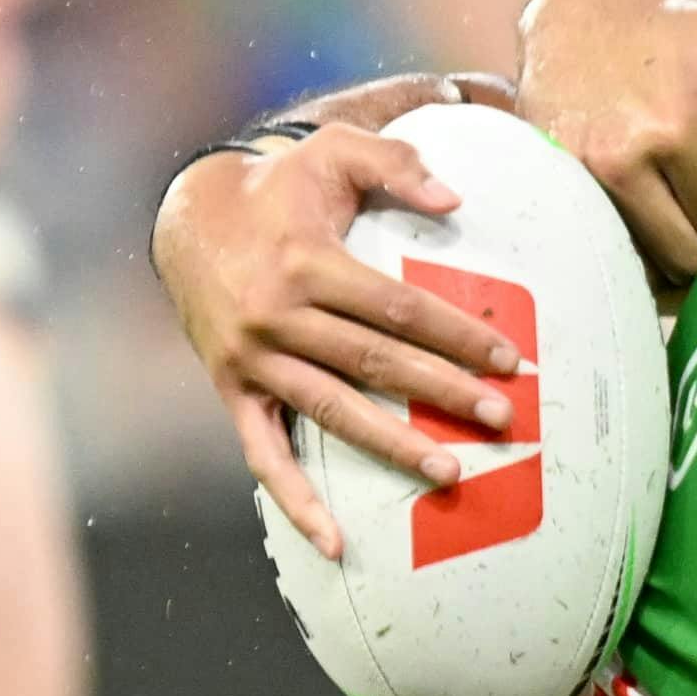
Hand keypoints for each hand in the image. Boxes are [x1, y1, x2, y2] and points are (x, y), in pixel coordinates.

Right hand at [160, 123, 526, 560]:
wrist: (188, 218)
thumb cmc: (278, 185)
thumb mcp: (332, 151)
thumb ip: (397, 164)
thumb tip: (456, 200)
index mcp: (308, 261)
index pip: (398, 308)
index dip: (456, 333)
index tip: (509, 357)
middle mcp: (278, 318)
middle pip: (375, 364)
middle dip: (443, 393)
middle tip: (502, 418)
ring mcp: (254, 362)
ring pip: (333, 413)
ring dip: (393, 446)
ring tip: (450, 472)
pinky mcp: (233, 392)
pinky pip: (265, 457)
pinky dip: (296, 504)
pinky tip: (335, 544)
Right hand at [514, 0, 696, 291]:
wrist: (579, 12)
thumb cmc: (668, 29)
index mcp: (673, 129)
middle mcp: (621, 162)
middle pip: (679, 253)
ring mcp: (580, 176)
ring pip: (639, 259)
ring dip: (664, 254)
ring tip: (680, 228)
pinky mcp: (553, 180)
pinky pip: (601, 239)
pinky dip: (626, 244)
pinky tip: (643, 225)